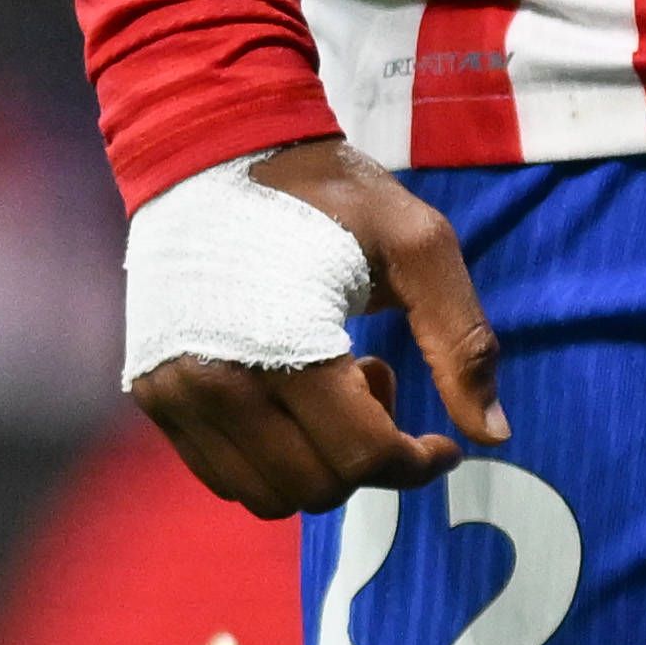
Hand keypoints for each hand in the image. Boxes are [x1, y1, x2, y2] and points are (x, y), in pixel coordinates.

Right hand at [128, 138, 512, 519]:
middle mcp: (215, 383)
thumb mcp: (416, 245)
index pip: (361, 456)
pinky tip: (290, 391)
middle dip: (370, 455)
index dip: (417, 464)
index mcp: (283, 343)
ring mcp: (175, 394)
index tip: (445, 443)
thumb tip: (491, 436)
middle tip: (379, 378)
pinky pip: (223, 476)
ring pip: (268, 496)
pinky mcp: (154, 395)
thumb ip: (461, 342)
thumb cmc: (327, 193)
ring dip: (319, 461)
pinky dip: (273, 459)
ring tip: (332, 383)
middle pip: (317, 487)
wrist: (214, 148)